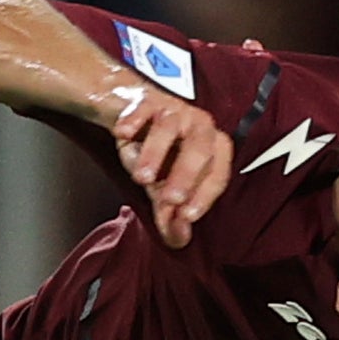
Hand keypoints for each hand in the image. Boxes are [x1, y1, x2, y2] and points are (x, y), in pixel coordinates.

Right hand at [95, 80, 233, 248]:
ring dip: (155, 153)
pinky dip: (132, 121)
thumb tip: (179, 239)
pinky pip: (142, 108)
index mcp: (214, 148)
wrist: (134, 115)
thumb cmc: (158, 154)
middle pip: (200, 148)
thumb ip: (171, 214)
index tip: (187, 216)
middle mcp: (200, 126)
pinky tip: (121, 134)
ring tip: (141, 178)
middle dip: (186, 175)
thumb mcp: (163, 187)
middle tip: (169, 199)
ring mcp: (174, 110)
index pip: (217, 174)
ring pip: (169, 128)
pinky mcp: (147, 100)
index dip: (204, 196)